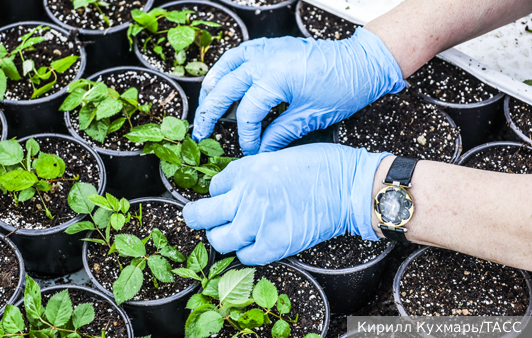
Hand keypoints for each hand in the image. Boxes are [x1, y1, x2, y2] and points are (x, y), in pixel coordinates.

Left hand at [183, 143, 389, 264]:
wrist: (351, 187)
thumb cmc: (323, 167)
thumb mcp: (279, 156)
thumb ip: (253, 172)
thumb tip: (238, 189)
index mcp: (246, 169)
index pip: (214, 186)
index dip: (219, 194)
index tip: (225, 198)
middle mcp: (245, 195)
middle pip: (202, 214)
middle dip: (197, 217)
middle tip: (198, 218)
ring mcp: (257, 222)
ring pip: (219, 239)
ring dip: (223, 237)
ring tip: (232, 234)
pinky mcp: (274, 244)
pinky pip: (245, 256)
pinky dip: (248, 252)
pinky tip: (256, 244)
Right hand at [192, 27, 404, 154]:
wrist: (362, 63)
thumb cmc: (343, 87)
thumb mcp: (310, 117)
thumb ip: (279, 133)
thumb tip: (262, 150)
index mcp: (275, 78)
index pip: (246, 113)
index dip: (245, 136)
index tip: (250, 150)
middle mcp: (264, 60)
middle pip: (224, 89)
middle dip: (210, 114)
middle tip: (201, 133)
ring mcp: (265, 50)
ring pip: (225, 67)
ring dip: (212, 88)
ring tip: (204, 108)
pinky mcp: (270, 46)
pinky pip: (238, 54)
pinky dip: (226, 67)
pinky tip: (221, 80)